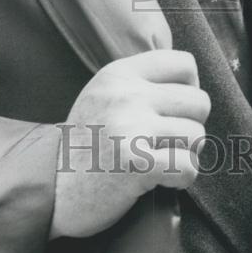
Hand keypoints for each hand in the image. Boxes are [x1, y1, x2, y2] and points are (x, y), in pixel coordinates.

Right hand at [50, 49, 209, 239]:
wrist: (52, 188)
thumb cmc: (87, 143)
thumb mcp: (104, 94)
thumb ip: (141, 81)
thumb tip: (193, 81)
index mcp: (119, 73)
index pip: (184, 64)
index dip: (190, 88)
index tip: (174, 110)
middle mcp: (126, 95)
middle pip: (199, 102)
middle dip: (191, 126)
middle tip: (167, 142)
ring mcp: (131, 128)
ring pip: (197, 136)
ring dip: (187, 155)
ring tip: (161, 161)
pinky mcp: (137, 164)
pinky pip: (189, 167)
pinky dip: (182, 178)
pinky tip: (162, 180)